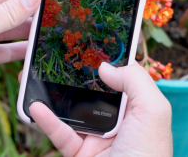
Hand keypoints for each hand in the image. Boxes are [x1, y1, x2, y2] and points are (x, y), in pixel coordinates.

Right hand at [28, 61, 172, 156]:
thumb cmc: (149, 156)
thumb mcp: (154, 112)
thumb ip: (135, 82)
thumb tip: (106, 65)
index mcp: (137, 110)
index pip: (120, 78)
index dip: (105, 60)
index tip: (86, 41)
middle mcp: (116, 122)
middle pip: (89, 92)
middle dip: (71, 75)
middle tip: (53, 56)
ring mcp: (95, 137)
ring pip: (68, 110)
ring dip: (50, 95)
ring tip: (33, 76)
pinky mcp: (77, 152)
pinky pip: (58, 132)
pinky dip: (44, 119)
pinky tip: (34, 106)